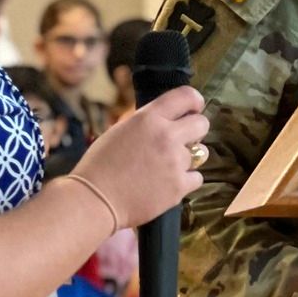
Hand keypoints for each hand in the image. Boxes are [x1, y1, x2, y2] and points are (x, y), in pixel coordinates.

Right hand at [70, 84, 208, 228]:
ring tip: (166, 168)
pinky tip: (166, 184)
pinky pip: (197, 178)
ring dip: (187, 159)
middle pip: (202, 124)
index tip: (194, 109)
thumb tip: (165, 120)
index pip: (186, 96)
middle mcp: (166, 136)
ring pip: (200, 154)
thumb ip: (146, 123)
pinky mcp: (179, 186)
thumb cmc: (100, 166)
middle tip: (183, 141)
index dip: (195, 102)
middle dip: (195, 131)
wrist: (95, 200)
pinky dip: (185, 182)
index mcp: (149, 118)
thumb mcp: (120, 130)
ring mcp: (175, 162)